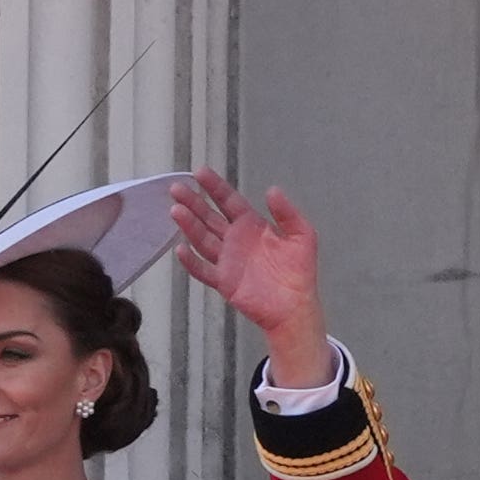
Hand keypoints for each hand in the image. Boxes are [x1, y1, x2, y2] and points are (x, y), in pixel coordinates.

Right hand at [169, 168, 329, 381]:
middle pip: (209, 216)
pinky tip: (181, 248)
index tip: (199, 172)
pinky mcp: (224, 281)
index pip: (228, 201)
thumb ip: (287, 213)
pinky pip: (203, 269)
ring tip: (176, 211)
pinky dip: (191, 261)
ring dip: (189, 225)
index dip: (214, 187)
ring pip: (202, 239)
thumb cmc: (300, 272)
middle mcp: (235, 240)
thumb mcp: (302, 235)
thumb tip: (272, 190)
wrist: (296, 306)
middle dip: (193, 202)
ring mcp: (227, 260)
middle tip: (177, 188)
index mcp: (251, 225)